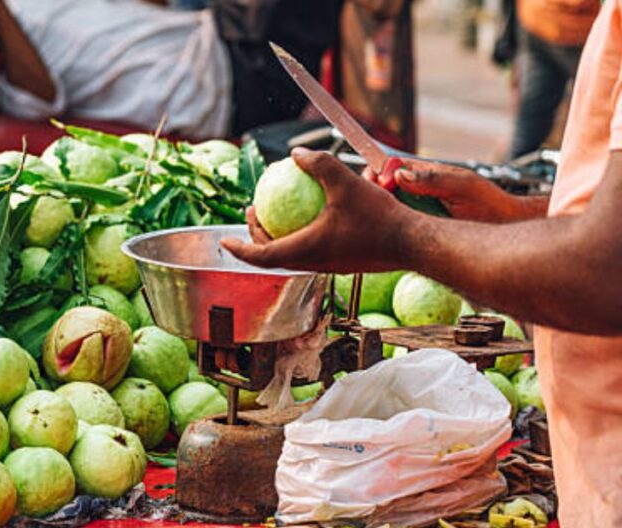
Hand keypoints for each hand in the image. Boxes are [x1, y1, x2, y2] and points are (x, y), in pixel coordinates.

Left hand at [222, 148, 415, 272]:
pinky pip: (310, 251)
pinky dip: (300, 236)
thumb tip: (296, 153)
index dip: (238, 249)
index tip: (224, 241)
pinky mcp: (340, 262)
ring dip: (277, 238)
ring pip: (291, 255)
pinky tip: (311, 214)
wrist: (412, 243)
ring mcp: (327, 265)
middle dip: (255, 239)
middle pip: (272, 256)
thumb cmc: (380, 218)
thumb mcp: (345, 183)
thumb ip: (320, 165)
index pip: (260, 255)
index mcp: (305, 250)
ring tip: (275, 214)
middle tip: (252, 213)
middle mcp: (313, 262)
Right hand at [375, 159, 539, 222]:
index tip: (373, 182)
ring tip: (380, 219)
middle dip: (373, 191)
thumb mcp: (462, 186)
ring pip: (388, 207)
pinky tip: (389, 234)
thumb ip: (432, 179)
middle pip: (384, 186)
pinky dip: (392, 228)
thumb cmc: (490, 203)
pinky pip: (399, 226)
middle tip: (372, 202)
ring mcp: (418, 209)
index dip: (377, 172)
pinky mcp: (420, 227)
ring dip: (382, 211)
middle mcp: (419, 190)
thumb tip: (398, 174)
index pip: (391, 166)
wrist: (506, 226)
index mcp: (426, 174)